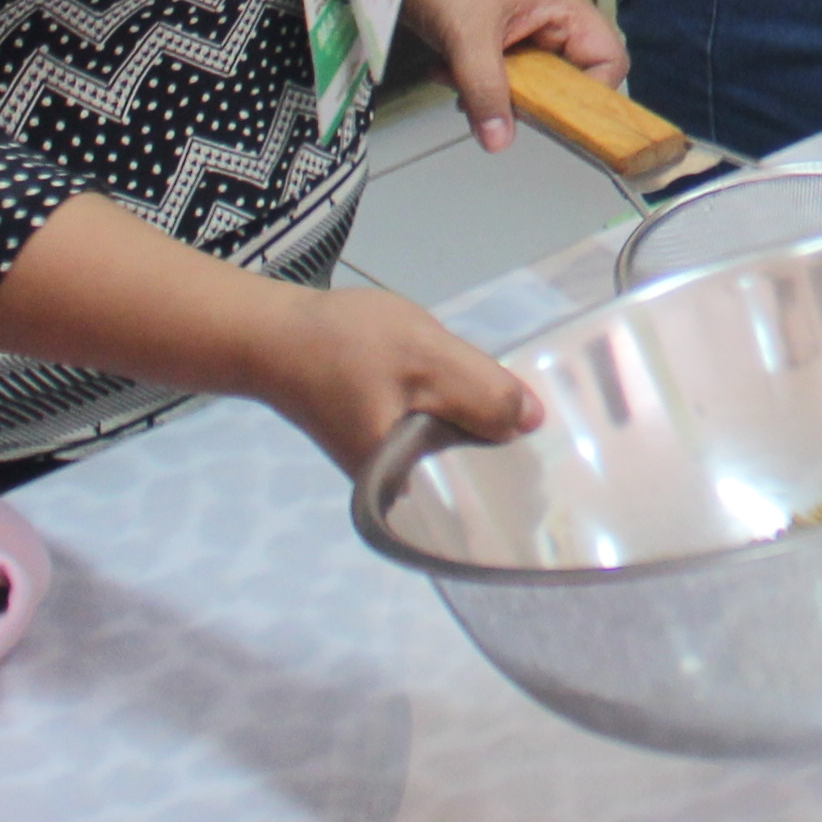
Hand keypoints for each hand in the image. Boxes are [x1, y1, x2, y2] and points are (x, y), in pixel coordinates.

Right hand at [268, 280, 537, 473]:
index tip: (555, 439)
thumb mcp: (430, 359)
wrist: (267, 335)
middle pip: (467, 466)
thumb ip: (484, 393)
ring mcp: (381, 461)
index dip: (519, 458)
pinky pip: (428, 429)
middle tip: (537, 408)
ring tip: (511, 399)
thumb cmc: (346, 345)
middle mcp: (394, 485)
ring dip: (473, 420)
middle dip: (498, 437)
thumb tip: (533, 423)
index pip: (481, 486)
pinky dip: (446, 409)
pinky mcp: (374, 437)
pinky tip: (465, 391)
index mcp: (407, 478)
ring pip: (449, 443)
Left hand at [404, 0, 624, 151]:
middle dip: (530, 98)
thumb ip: (486, 91)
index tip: (555, 116)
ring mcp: (525, 28)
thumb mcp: (467, 34)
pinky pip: (501, 75)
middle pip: (568, 78)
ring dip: (494, 92)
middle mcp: (553, 18)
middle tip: (495, 105)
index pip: (608, 59)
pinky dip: (475, 82)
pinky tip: (444, 72)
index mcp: (565, 5)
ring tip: (456, 82)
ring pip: (529, 82)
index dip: (591, 93)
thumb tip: (500, 144)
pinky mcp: (497, 37)